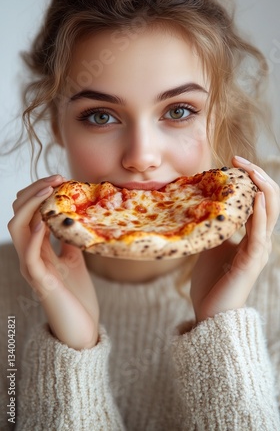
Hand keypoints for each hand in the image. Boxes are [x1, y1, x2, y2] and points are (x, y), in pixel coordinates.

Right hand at [8, 175, 98, 349]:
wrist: (83, 329)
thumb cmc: (78, 296)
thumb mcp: (76, 259)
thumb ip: (70, 240)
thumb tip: (75, 217)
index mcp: (38, 248)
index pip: (29, 211)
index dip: (40, 191)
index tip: (61, 178)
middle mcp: (30, 254)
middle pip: (19, 214)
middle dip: (34, 191)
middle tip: (56, 177)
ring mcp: (32, 267)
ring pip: (17, 228)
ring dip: (31, 205)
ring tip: (48, 189)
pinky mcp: (40, 282)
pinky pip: (29, 255)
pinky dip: (33, 236)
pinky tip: (44, 222)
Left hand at [190, 156, 279, 323]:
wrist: (210, 314)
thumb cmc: (212, 281)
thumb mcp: (212, 245)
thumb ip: (217, 227)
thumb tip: (206, 206)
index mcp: (252, 235)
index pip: (260, 199)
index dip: (251, 178)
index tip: (233, 160)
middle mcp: (260, 239)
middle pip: (270, 200)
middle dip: (257, 176)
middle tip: (239, 158)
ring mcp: (259, 250)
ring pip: (270, 212)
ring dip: (261, 187)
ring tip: (250, 169)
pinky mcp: (252, 261)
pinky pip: (259, 234)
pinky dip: (259, 215)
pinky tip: (255, 199)